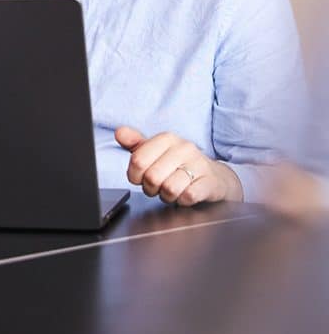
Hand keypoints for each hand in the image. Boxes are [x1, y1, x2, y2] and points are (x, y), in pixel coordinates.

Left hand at [115, 126, 243, 205]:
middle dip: (151, 188)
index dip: (134, 176)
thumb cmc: (178, 165)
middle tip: (157, 187)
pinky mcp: (210, 182)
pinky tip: (185, 194)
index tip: (140, 178)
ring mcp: (199, 165)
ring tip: (171, 191)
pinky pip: (188, 196)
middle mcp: (184, 148)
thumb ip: (135, 143)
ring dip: (166, 196)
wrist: (214, 177)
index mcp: (167, 139)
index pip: (137, 160)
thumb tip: (119, 133)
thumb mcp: (155, 151)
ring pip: (169, 189)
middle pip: (152, 177)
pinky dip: (182, 201)